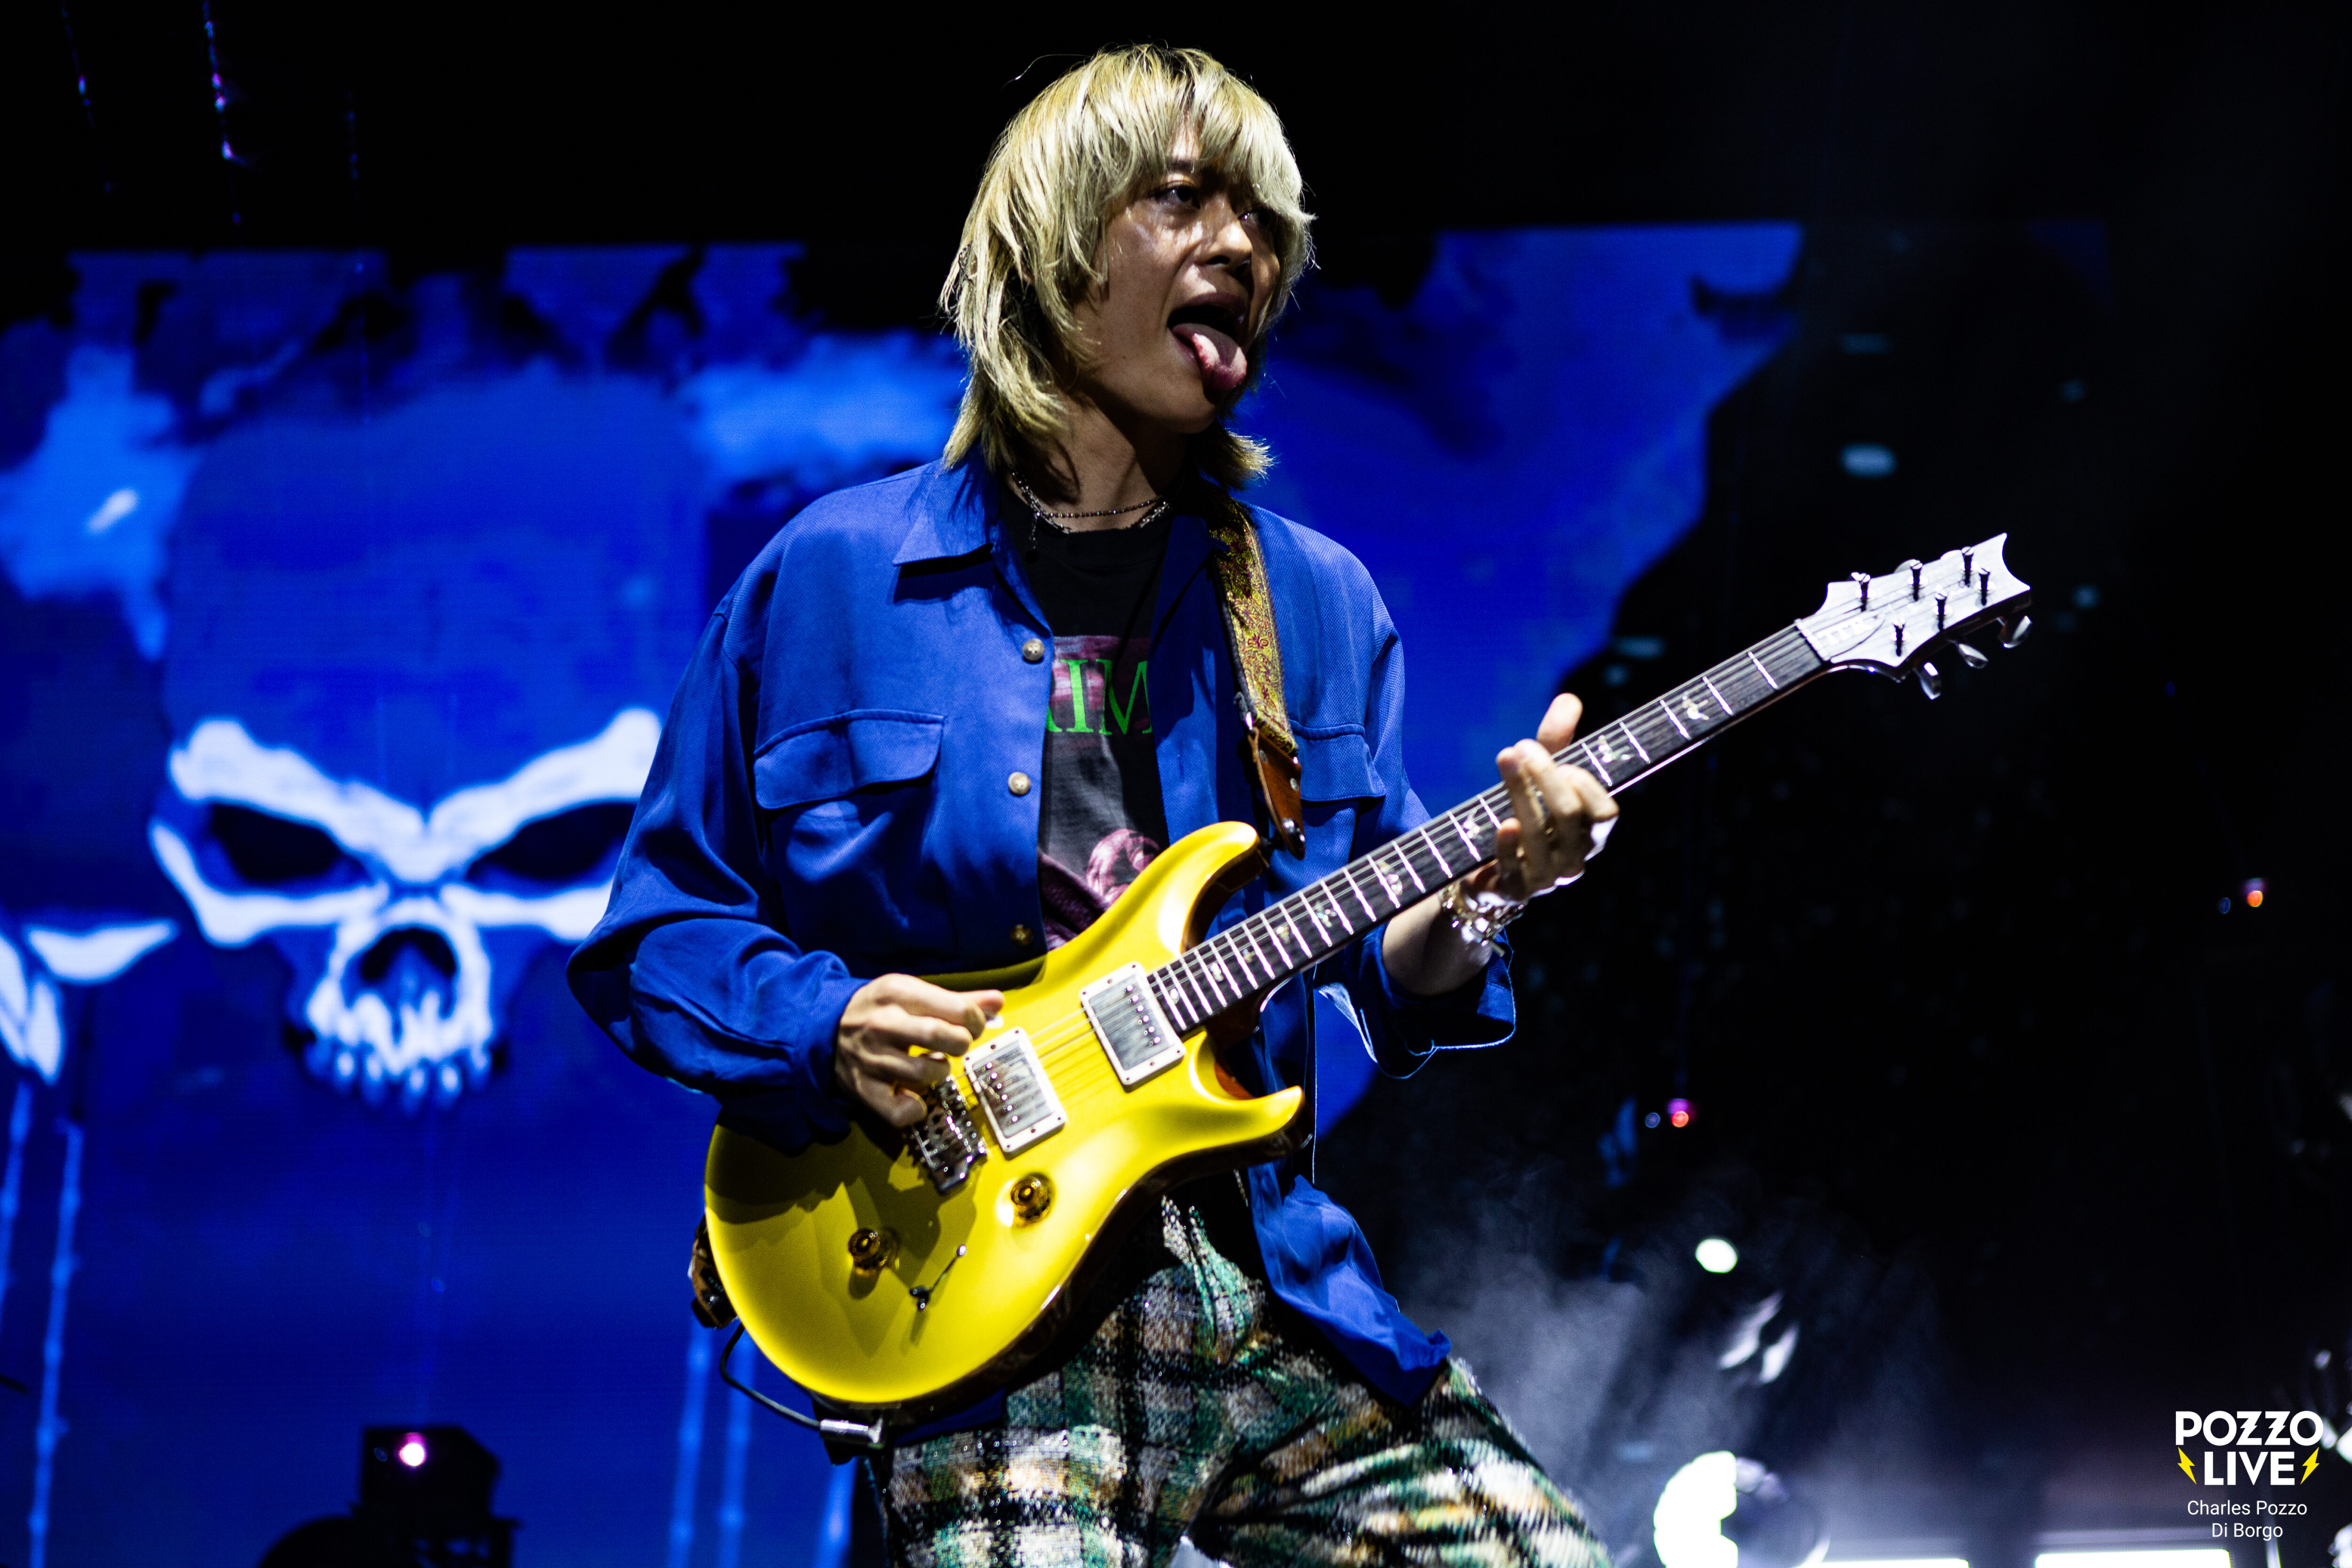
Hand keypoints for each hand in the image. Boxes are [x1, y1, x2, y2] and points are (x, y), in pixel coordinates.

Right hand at [831, 974, 1002, 1128]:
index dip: (975, 1021)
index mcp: (898, 994)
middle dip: (960, 1043)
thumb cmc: (879, 1009)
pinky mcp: (863, 1089)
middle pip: (941, 1037)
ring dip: (940, 1073)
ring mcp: (872, 1059)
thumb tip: (998, 1001)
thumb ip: (957, 999)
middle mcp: (883, 1025)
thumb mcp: (912, 993)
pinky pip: (897, 1110)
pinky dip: (914, 1109)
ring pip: (925, 1074)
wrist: (824, 1028)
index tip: (971, 1025)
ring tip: (935, 1065)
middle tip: (956, 1044)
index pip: (956, 1009)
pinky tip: (917, 1097)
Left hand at [1382, 693, 1619, 996]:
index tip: (1562, 759)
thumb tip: (1569, 699)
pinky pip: (1514, 869)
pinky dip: (1508, 845)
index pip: (1605, 812)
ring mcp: (1546, 879)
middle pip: (1570, 815)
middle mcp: (1575, 860)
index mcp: (1592, 834)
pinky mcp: (1514, 892)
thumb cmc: (1526, 816)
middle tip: (1520, 746)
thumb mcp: (1541, 779)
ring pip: (1539, 835)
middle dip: (1545, 775)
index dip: (1585, 783)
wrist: (1488, 871)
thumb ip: (1557, 742)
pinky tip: (1502, 823)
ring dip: (1519, 793)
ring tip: (1504, 758)